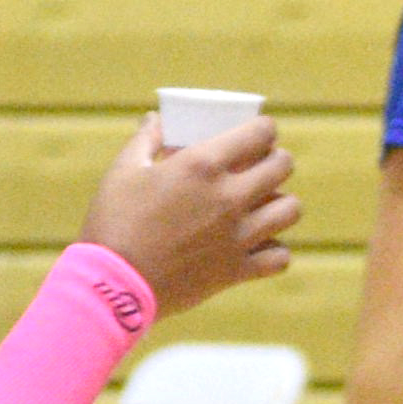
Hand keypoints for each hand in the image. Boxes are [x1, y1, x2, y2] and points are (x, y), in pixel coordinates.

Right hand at [86, 114, 298, 316]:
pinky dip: (275, 249)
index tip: (259, 132)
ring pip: (291, 209)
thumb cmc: (113, 222)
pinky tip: (258, 243)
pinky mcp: (237, 269)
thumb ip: (144, 140)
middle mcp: (229, 197)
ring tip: (263, 204)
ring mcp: (238, 235)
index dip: (264, 128)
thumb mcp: (122, 171)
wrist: (111, 285)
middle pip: (283, 166)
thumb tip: (155, 118)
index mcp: (202, 165)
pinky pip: (281, 256)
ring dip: (281, 202)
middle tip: (261, 165)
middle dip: (276, 159)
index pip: (261, 132)